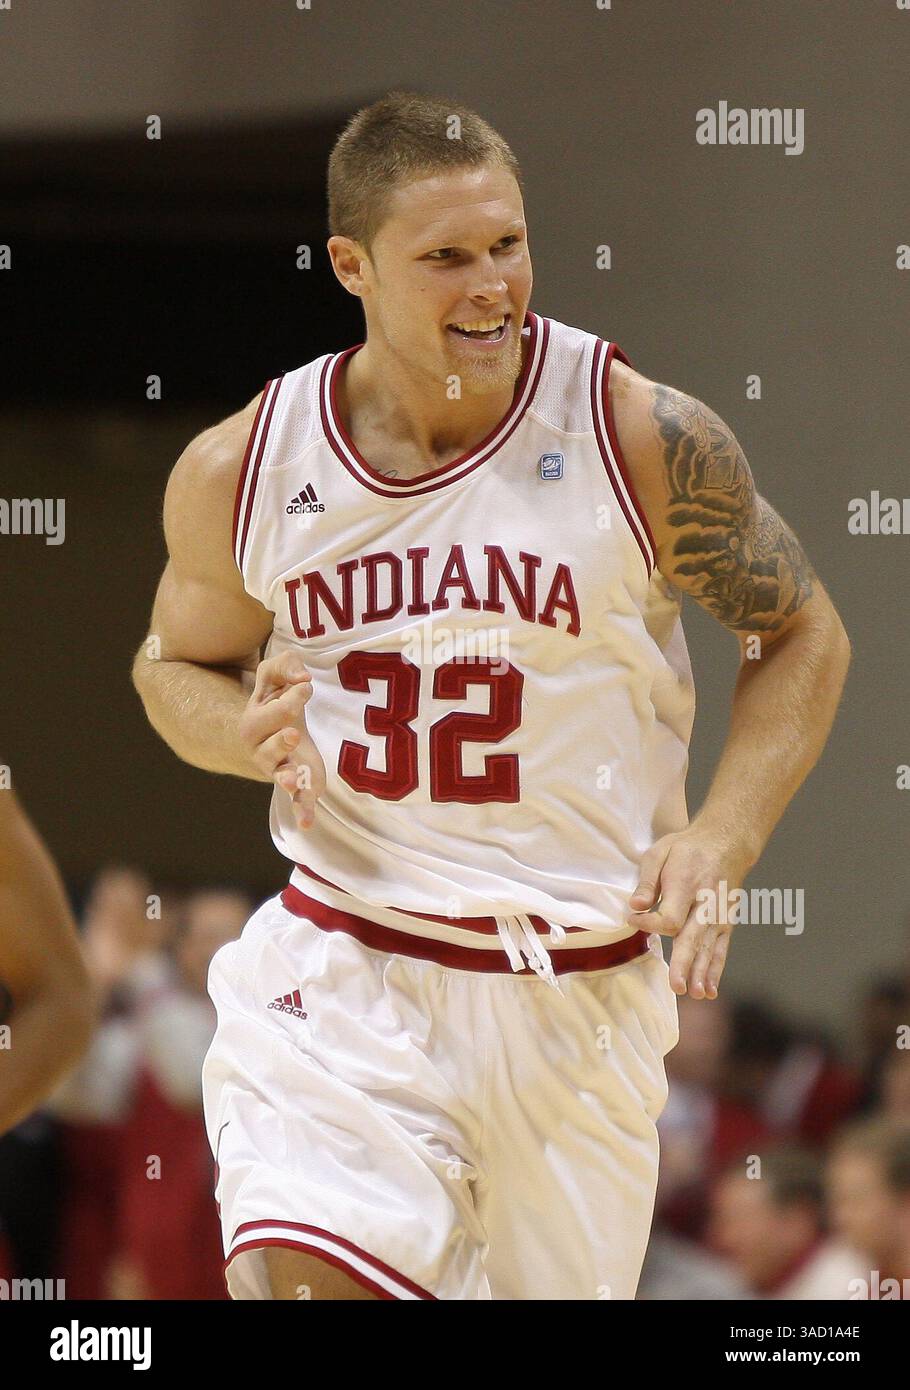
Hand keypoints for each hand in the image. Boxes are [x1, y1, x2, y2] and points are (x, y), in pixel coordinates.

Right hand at [239, 652, 325, 829]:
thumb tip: (303, 679)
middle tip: (294, 732)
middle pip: (267, 743)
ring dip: (285, 776)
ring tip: (293, 779)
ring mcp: (276, 766)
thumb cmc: (277, 698)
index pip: (272, 709)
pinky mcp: (296, 781)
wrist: (274, 729)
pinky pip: (296, 798)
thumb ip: (287, 665)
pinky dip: (301, 810)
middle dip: (280, 739)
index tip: (308, 686)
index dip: (290, 697)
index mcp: (255, 718)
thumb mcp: (276, 674)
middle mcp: (261, 745)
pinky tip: (306, 823)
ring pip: (277, 772)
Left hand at [627, 826, 754, 998]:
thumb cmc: (686, 848)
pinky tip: (708, 990)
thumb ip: (647, 881)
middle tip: (676, 986)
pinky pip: (721, 949)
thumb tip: (635, 906)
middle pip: (693, 937)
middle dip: (685, 963)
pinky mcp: (726, 923)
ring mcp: (718, 916)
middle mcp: (706, 904)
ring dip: (702, 972)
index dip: (651, 924)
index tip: (633, 920)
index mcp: (687, 885)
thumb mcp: (660, 853)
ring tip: (694, 994)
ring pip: (709, 948)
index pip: (670, 916)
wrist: (725, 842)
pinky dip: (716, 970)